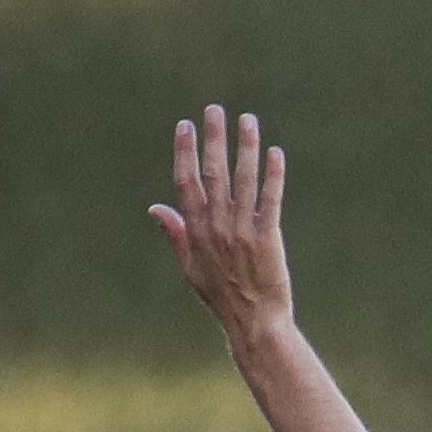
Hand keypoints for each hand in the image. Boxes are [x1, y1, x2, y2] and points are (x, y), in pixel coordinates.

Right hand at [151, 106, 292, 340]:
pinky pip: (271, 200)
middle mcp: (217, 226)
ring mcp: (242, 231)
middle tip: (215, 109)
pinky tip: (275, 153)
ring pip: (243, 180)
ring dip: (245, 148)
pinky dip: (273, 176)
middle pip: (213, 173)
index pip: (186, 182)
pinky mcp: (268, 239)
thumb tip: (155, 207)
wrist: (254, 322)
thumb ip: (177, 233)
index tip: (186, 125)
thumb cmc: (222, 297)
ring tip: (247, 120)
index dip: (185, 151)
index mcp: (196, 230)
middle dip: (213, 139)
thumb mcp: (190, 266)